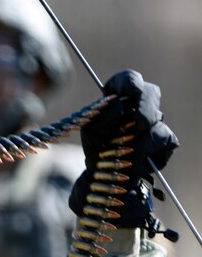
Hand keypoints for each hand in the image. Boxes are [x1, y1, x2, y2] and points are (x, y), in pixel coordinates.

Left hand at [69, 70, 178, 226]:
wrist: (105, 176)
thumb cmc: (97, 148)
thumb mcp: (91, 132)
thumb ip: (102, 116)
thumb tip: (119, 105)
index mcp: (120, 97)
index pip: (128, 80)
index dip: (131, 82)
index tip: (132, 90)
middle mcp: (140, 105)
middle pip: (151, 93)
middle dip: (146, 107)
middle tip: (140, 122)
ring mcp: (155, 121)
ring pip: (156, 123)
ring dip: (138, 143)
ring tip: (122, 157)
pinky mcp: (165, 141)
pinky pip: (164, 141)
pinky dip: (147, 155)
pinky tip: (135, 165)